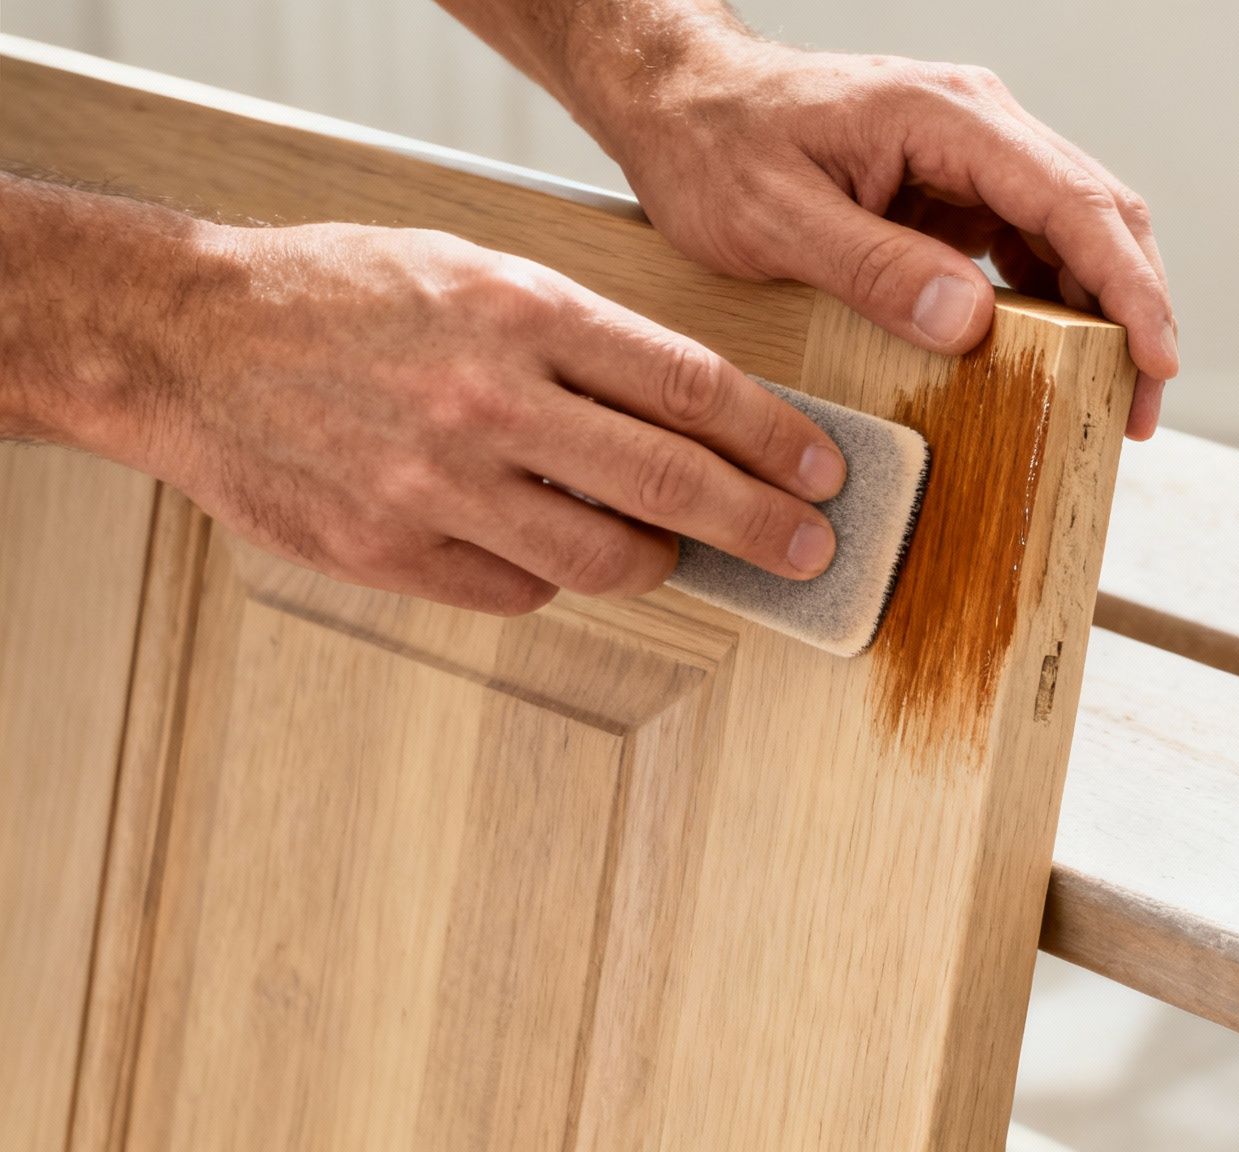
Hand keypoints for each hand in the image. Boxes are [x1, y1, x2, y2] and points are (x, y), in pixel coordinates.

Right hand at [139, 222, 845, 613]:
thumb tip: (688, 412)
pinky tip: (546, 544)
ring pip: (603, 558)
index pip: (686, 385)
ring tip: (676, 550)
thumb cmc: (339, 294)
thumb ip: (580, 339)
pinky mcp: (390, 551)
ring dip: (659, 561)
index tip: (819, 467)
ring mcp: (435, 485)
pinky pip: (518, 589)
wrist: (188, 341)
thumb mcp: (473, 270)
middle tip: (809, 546)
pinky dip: (551, 574)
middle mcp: (487, 400)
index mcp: (520, 312)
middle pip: (667, 484)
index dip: (770, 436)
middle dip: (759, 523)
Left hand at [589, 37, 1177, 438]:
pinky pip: (1028, 248)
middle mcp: (977, 126)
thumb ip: (873, 268)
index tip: (1155, 360)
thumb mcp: (775, 218)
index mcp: (946, 117)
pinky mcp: (953, 192)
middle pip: (1098, 214)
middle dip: (1136, 312)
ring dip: (1102, 315)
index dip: (1128, 286)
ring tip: (1112, 401)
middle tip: (1142, 408)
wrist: (680, 99)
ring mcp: (970, 158)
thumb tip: (970, 323)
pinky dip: (1054, 308)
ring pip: (1074, 233)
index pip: (1072, 201)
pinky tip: (1052, 365)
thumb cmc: (714, 144)